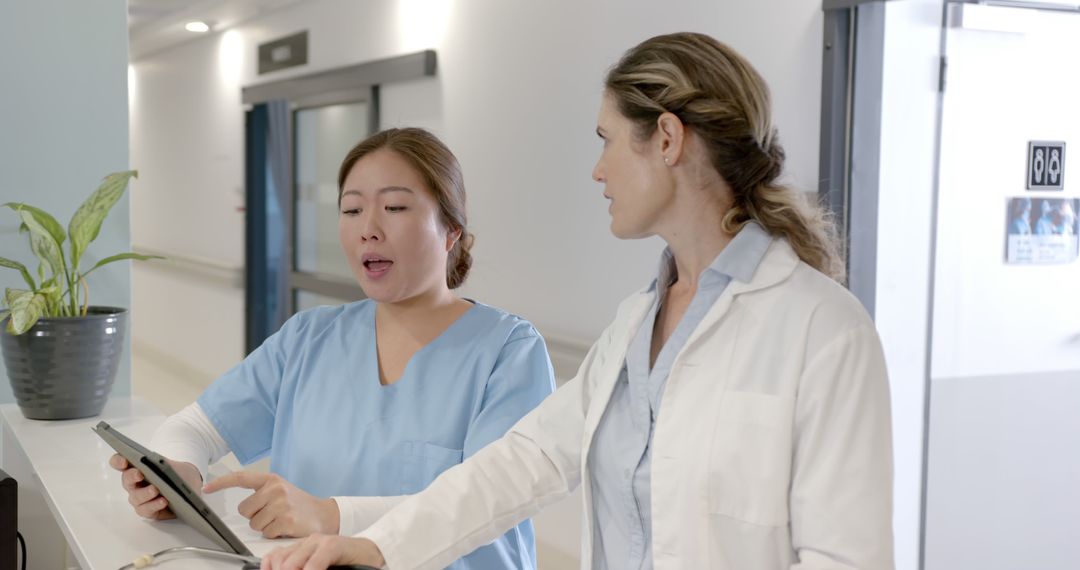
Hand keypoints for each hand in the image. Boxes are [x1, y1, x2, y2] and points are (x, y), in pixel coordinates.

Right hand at [108, 453, 201, 519]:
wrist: (192, 490)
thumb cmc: (180, 475)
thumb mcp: (176, 465)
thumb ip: (165, 463)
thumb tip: (157, 462)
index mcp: (138, 467)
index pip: (120, 463)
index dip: (118, 461)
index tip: (124, 460)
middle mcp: (135, 483)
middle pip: (126, 479)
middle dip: (132, 476)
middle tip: (140, 474)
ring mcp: (139, 498)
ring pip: (136, 497)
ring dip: (145, 493)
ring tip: (155, 489)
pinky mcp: (148, 511)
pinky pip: (146, 510)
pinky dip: (154, 505)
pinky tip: (163, 501)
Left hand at [203, 471, 338, 537]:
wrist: (324, 514)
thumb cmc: (299, 504)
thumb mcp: (281, 490)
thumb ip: (261, 492)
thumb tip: (239, 506)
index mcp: (271, 480)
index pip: (241, 478)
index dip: (221, 483)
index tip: (206, 488)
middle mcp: (275, 489)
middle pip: (244, 509)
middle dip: (254, 515)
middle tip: (271, 513)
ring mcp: (281, 504)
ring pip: (254, 523)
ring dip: (264, 526)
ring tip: (280, 519)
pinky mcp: (286, 520)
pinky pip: (266, 532)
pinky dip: (274, 533)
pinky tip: (285, 526)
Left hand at [260, 534, 384, 569]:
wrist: (372, 552)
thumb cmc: (347, 562)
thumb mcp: (316, 566)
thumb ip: (300, 566)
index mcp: (301, 548)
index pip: (272, 559)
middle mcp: (307, 542)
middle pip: (280, 563)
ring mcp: (320, 542)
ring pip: (292, 564)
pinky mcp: (333, 545)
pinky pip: (314, 564)